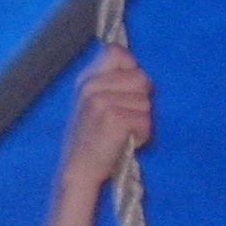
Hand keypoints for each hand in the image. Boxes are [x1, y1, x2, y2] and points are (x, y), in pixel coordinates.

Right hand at [41, 45, 153, 225]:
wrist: (79, 172)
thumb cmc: (92, 141)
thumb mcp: (93, 104)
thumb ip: (113, 84)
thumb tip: (143, 74)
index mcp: (87, 80)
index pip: (118, 52)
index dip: (131, 68)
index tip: (127, 91)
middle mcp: (92, 87)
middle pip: (141, 78)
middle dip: (141, 101)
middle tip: (123, 120)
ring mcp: (102, 102)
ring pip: (147, 102)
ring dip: (142, 122)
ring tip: (122, 134)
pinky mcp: (115, 119)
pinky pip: (147, 122)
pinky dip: (142, 136)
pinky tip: (126, 143)